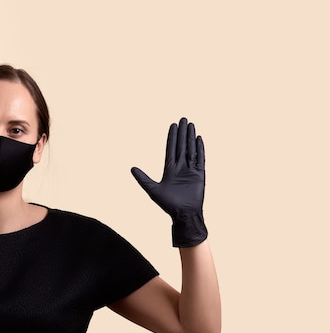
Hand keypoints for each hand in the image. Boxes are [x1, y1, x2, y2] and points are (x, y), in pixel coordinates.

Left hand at [131, 117, 207, 246]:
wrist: (183, 214)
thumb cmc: (168, 204)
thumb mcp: (152, 189)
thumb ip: (142, 178)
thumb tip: (131, 168)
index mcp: (170, 169)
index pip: (171, 149)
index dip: (172, 137)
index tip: (173, 126)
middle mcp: (181, 167)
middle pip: (181, 145)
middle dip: (182, 133)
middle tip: (183, 119)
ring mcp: (191, 170)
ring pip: (191, 149)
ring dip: (190, 137)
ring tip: (191, 124)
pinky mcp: (200, 174)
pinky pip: (200, 158)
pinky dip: (199, 148)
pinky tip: (198, 138)